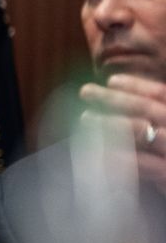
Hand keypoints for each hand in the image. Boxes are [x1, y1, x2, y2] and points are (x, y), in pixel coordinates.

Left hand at [80, 74, 165, 190]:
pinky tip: (97, 151)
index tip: (112, 80)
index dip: (138, 85)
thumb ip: (153, 123)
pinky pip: (142, 163)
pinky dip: (118, 154)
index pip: (163, 94)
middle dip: (114, 98)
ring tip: (84, 117)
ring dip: (110, 122)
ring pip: (141, 131)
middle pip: (147, 108)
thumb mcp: (162, 143)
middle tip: (85, 91)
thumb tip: (121, 106)